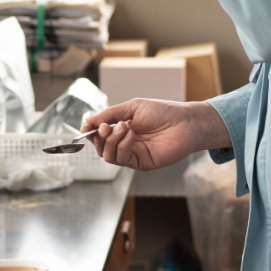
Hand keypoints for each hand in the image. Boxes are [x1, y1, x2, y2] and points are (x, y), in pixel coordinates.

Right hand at [81, 99, 231, 170]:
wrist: (184, 122)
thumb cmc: (162, 112)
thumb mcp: (132, 108)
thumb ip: (110, 114)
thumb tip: (88, 120)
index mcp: (122, 129)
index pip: (100, 135)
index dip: (91, 132)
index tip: (86, 127)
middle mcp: (126, 143)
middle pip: (101, 147)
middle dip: (99, 137)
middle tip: (107, 126)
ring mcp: (133, 154)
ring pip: (108, 155)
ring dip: (111, 140)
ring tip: (123, 127)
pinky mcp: (141, 163)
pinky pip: (122, 159)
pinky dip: (122, 146)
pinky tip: (130, 135)